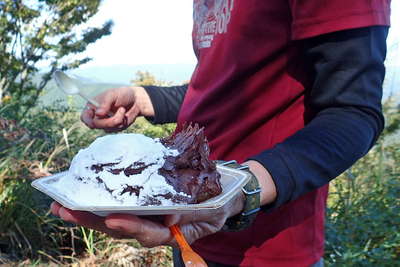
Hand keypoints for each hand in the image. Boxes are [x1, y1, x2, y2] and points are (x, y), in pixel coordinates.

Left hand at [50, 192, 243, 247]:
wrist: (219, 194)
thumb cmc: (216, 205)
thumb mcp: (210, 211)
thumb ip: (194, 216)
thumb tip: (170, 218)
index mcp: (169, 231)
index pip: (146, 232)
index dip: (129, 226)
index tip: (112, 218)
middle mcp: (151, 225)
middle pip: (118, 226)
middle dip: (91, 219)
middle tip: (65, 210)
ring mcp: (143, 214)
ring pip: (111, 216)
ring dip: (86, 210)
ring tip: (61, 202)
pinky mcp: (140, 201)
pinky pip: (117, 202)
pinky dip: (99, 196)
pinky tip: (81, 189)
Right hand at [81, 86, 153, 131]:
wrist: (136, 100)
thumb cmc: (122, 94)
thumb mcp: (112, 95)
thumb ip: (105, 104)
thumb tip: (98, 114)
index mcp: (92, 107)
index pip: (84, 117)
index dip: (88, 120)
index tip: (98, 117)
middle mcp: (96, 117)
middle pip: (96, 125)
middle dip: (110, 119)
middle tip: (122, 109)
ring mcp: (105, 124)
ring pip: (108, 128)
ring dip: (119, 119)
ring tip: (123, 109)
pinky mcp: (114, 128)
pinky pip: (117, 129)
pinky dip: (123, 122)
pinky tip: (125, 115)